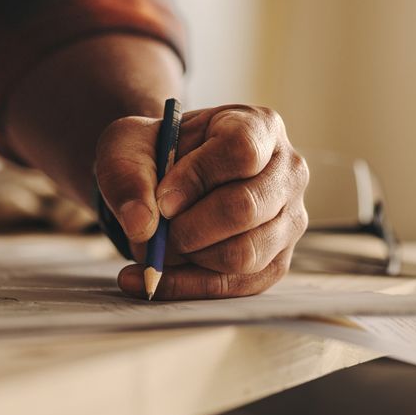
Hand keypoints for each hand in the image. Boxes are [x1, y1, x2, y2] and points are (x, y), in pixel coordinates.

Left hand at [95, 104, 308, 298]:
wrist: (165, 178)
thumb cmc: (154, 154)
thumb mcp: (127, 146)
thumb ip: (127, 176)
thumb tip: (142, 225)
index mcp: (259, 127)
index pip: (241, 151)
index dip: (197, 177)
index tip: (162, 199)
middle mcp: (286, 173)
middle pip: (245, 208)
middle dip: (188, 227)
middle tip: (155, 229)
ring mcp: (288, 220)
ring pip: (244, 254)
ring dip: (189, 257)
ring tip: (158, 245)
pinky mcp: (275, 262)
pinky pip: (237, 287)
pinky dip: (187, 287)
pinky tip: (150, 278)